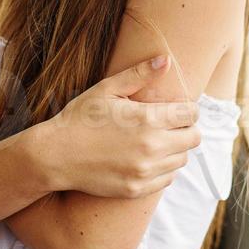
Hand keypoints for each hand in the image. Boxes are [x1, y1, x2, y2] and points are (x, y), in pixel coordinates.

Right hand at [37, 55, 202, 197]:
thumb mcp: (106, 89)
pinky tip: (146, 158)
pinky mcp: (137, 189)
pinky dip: (163, 168)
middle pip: (193, 138)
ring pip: (182, 159)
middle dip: (186, 128)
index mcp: (148, 119)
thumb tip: (166, 60)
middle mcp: (152, 148)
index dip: (187, 109)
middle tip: (169, 124)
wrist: (55, 155)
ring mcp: (145, 171)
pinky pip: (167, 178)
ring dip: (175, 148)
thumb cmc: (80, 118)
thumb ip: (139, 74)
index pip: (191, 115)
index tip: (177, 108)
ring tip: (156, 140)